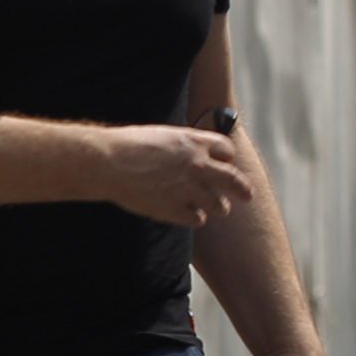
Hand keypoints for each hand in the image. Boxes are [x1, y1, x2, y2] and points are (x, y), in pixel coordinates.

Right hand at [94, 123, 247, 227]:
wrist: (108, 162)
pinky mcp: (176, 209)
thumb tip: (193, 153)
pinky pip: (197, 219)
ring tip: (216, 208)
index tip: (225, 165)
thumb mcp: (163, 136)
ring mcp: (188, 188)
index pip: (226, 150)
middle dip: (243, 189)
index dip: (226, 159)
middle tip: (248, 196)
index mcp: (194, 142)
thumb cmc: (128, 145)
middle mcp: (197, 165)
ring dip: (218, 206)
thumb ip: (183, 146)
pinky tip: (189, 215)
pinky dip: (195, 218)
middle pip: (233, 179)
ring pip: (218, 205)